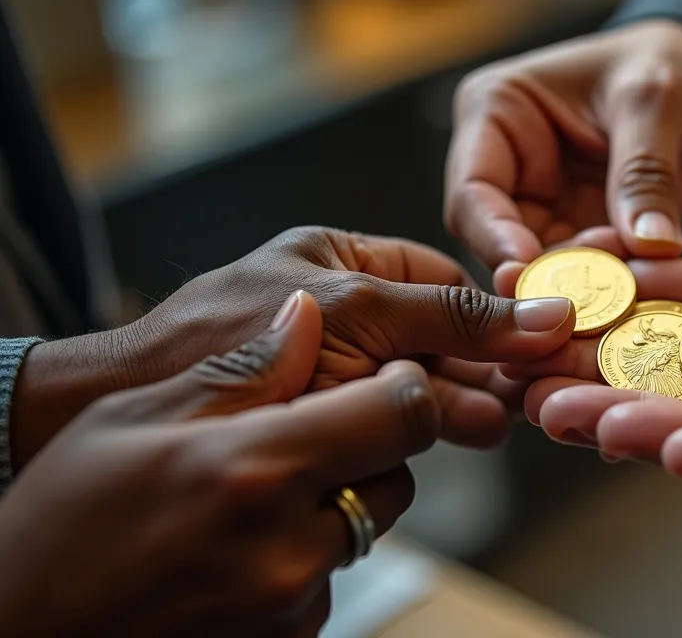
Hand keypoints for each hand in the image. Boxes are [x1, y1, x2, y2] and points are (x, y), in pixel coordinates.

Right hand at [0, 291, 440, 635]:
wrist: (22, 637)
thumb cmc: (56, 529)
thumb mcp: (130, 425)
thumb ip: (238, 373)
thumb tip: (306, 317)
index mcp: (256, 472)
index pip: (404, 415)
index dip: (402, 387)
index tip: (380, 377)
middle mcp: (290, 548)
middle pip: (393, 477)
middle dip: (363, 450)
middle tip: (293, 442)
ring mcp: (293, 607)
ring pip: (360, 531)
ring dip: (327, 507)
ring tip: (245, 504)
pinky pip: (328, 583)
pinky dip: (299, 560)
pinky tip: (233, 553)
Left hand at [11, 227, 575, 468]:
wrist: (126, 404)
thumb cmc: (225, 336)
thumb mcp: (358, 312)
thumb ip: (451, 317)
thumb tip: (543, 314)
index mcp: (341, 261)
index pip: (439, 277)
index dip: (488, 309)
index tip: (534, 341)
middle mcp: (337, 311)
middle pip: (433, 336)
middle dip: (476, 367)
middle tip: (521, 396)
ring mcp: (324, 366)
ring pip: (411, 384)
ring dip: (451, 405)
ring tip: (490, 427)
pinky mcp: (312, 417)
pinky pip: (379, 421)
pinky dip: (409, 431)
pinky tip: (437, 439)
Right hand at [444, 19, 681, 277]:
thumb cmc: (668, 61)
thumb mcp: (655, 100)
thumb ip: (644, 172)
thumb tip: (649, 246)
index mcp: (497, 112)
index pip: (473, 191)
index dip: (494, 238)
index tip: (526, 274)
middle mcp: (508, 164)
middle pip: (499, 241)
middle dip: (544, 271)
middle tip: (591, 294)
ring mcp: (543, 203)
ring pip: (541, 267)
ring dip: (580, 286)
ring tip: (629, 285)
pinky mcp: (580, 231)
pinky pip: (584, 274)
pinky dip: (608, 288)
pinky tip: (640, 292)